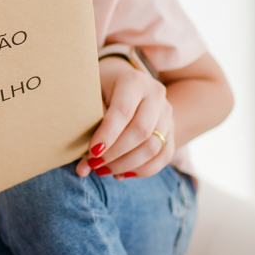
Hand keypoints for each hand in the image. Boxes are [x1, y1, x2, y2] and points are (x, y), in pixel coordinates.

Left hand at [76, 56, 174, 180]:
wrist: (126, 80)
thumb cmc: (101, 87)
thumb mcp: (92, 94)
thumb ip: (89, 126)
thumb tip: (83, 169)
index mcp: (133, 81)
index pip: (123, 111)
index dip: (108, 135)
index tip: (92, 153)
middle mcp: (155, 95)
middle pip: (142, 131)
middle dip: (116, 153)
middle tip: (95, 164)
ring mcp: (167, 112)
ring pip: (154, 147)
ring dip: (127, 165)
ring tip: (104, 171)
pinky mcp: (171, 129)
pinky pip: (164, 156)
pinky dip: (144, 170)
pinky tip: (122, 173)